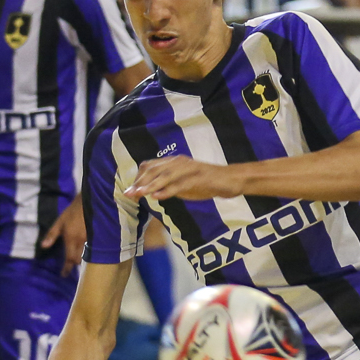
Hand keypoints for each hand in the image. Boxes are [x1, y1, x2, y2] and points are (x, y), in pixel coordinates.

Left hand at [41, 197, 86, 273]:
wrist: (89, 202)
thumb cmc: (72, 212)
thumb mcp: (59, 222)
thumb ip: (52, 235)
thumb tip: (43, 246)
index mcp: (71, 239)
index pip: (68, 258)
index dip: (66, 268)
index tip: (63, 275)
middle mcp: (81, 242)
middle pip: (78, 259)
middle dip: (74, 264)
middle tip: (70, 266)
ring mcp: (91, 240)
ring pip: (87, 256)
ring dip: (81, 259)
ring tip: (78, 260)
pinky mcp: (97, 238)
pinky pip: (93, 250)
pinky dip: (89, 253)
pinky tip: (87, 252)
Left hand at [125, 156, 243, 202]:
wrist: (231, 179)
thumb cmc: (208, 182)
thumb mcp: (184, 183)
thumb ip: (169, 185)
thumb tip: (152, 192)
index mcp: (175, 162)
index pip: (150, 166)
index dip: (138, 178)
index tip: (130, 190)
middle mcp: (180, 163)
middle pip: (154, 170)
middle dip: (140, 182)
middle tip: (128, 194)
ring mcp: (190, 170)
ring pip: (165, 176)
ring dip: (150, 186)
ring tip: (139, 194)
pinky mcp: (199, 179)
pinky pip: (180, 185)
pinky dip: (167, 191)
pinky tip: (157, 197)